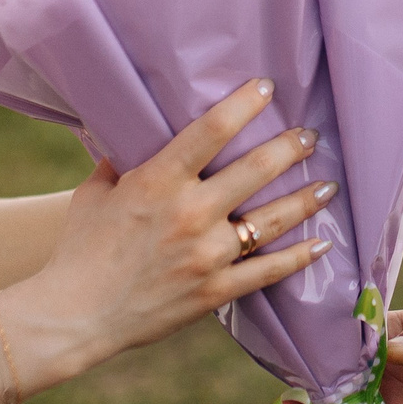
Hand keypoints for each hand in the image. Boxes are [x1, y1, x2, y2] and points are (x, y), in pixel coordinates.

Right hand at [1, 79, 330, 391]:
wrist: (73, 316)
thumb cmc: (79, 250)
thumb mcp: (94, 193)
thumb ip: (120, 160)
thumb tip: (136, 131)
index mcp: (158, 182)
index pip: (211, 131)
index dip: (244, 104)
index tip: (266, 87)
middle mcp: (190, 213)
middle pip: (256, 170)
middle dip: (289, 148)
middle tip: (310, 135)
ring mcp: (208, 254)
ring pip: (272, 219)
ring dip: (306, 198)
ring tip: (328, 184)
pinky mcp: (216, 291)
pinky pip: (269, 271)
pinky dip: (300, 257)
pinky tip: (323, 244)